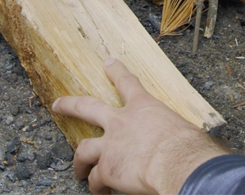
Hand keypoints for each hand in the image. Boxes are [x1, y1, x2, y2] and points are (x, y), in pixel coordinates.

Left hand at [52, 59, 225, 194]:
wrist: (177, 162)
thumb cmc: (186, 145)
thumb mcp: (179, 129)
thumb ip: (168, 133)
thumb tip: (174, 144)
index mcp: (143, 106)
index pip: (127, 82)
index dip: (116, 71)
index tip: (108, 63)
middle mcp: (121, 121)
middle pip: (88, 107)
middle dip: (70, 105)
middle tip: (58, 104)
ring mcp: (110, 145)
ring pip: (83, 149)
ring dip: (79, 161)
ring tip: (78, 170)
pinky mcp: (107, 169)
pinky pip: (95, 180)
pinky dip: (97, 187)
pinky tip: (100, 193)